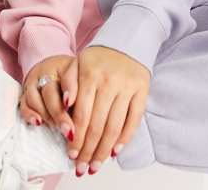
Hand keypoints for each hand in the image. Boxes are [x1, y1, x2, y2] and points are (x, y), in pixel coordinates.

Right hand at [19, 54, 78, 140]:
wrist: (57, 72)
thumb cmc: (74, 80)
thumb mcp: (82, 81)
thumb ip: (83, 94)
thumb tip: (87, 116)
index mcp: (64, 67)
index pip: (67, 78)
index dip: (69, 91)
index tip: (70, 105)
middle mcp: (47, 73)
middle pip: (49, 91)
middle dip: (58, 112)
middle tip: (68, 130)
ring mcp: (34, 82)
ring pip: (34, 98)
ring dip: (45, 115)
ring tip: (56, 127)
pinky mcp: (25, 93)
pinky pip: (23, 104)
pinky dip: (29, 114)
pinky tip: (38, 123)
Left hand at [68, 45, 149, 175]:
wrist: (127, 40)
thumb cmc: (99, 57)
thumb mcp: (78, 63)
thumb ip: (69, 83)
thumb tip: (65, 107)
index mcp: (89, 75)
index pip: (81, 115)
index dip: (76, 139)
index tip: (70, 155)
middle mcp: (108, 81)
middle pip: (97, 125)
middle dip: (88, 150)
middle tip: (81, 168)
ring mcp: (126, 86)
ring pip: (114, 126)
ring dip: (104, 150)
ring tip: (96, 165)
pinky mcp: (141, 90)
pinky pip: (133, 119)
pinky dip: (125, 138)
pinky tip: (115, 151)